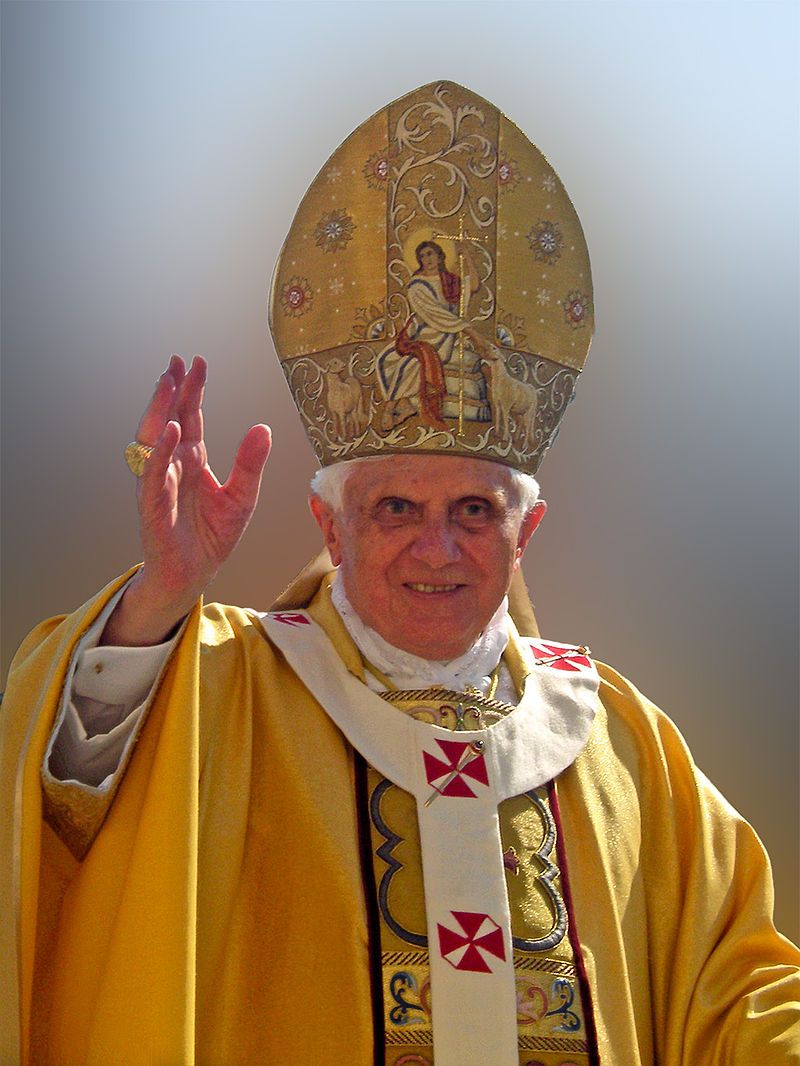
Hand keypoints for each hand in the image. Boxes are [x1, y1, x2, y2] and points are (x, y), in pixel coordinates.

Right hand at [102, 355, 271, 645]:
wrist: (194, 573)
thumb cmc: (212, 536)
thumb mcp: (242, 496)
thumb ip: (250, 463)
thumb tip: (263, 427)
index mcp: (192, 459)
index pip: (191, 416)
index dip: (193, 390)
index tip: (198, 362)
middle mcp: (172, 465)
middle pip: (170, 418)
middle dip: (173, 390)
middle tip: (178, 361)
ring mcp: (159, 482)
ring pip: (154, 439)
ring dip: (160, 410)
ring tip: (169, 383)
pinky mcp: (153, 504)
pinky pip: (154, 474)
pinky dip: (161, 452)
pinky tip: (172, 430)